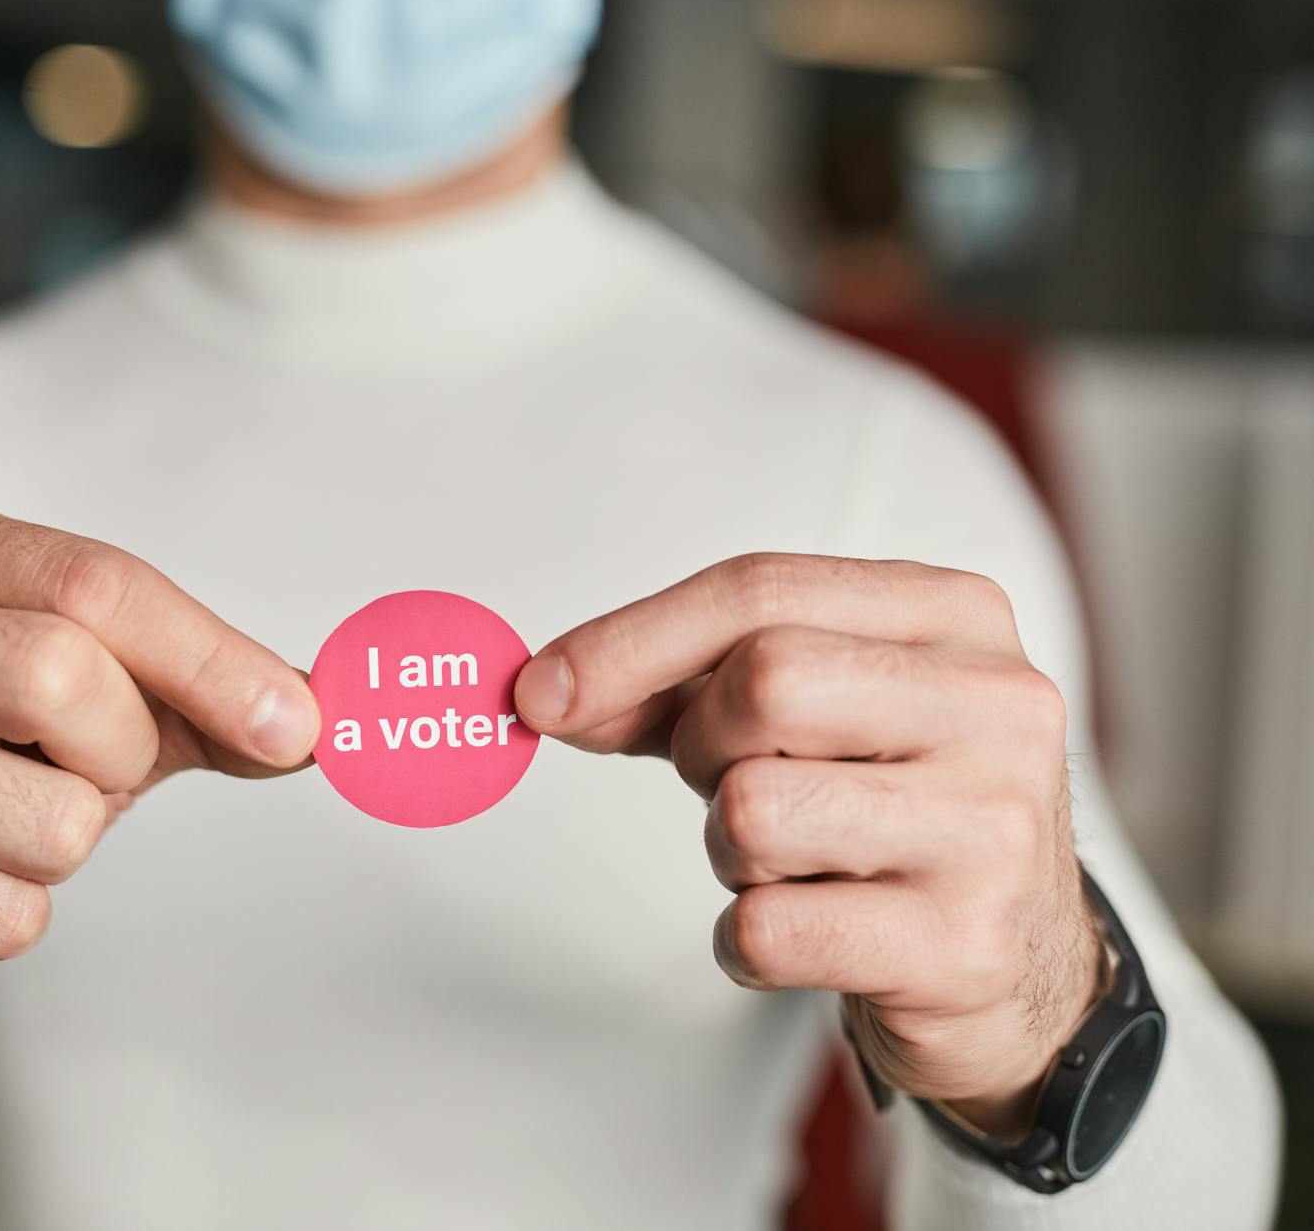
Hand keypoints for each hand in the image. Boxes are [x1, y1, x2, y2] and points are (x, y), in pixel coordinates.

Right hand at [0, 503, 319, 1021]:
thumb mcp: (96, 695)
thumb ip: (207, 691)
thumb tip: (334, 715)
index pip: (96, 583)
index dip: (212, 658)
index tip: (301, 725)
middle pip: (65, 676)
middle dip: (117, 752)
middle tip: (80, 772)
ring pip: (53, 820)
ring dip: (62, 846)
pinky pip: (5, 913)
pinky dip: (10, 917)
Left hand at [514, 553, 1101, 1138]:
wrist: (1021, 971)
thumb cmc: (893, 816)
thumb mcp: (811, 717)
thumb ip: (682, 684)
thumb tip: (546, 689)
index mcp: (957, 617)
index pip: (760, 590)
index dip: (630, 639)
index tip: (540, 689)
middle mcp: (997, 706)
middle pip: (762, 682)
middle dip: (704, 747)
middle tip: (735, 787)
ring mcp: (992, 828)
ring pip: (753, 810)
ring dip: (729, 851)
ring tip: (797, 865)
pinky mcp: (961, 944)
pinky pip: (765, 926)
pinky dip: (746, 940)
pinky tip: (810, 935)